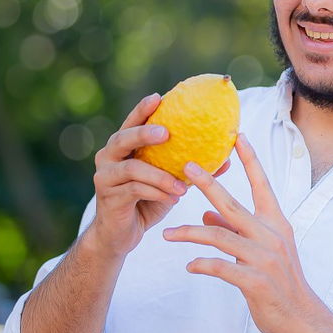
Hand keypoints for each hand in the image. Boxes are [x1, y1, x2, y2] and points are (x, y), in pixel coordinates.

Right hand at [88, 93, 228, 260]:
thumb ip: (191, 168)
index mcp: (123, 148)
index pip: (131, 123)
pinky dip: (156, 192)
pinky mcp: (108, 197)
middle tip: (167, 133)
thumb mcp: (171, 183)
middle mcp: (108, 157)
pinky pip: (134, 190)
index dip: (142, 109)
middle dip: (144, 133)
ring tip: (183, 186)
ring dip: (161, 175)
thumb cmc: (147, 202)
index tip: (159, 97)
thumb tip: (227, 158)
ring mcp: (105, 177)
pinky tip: (173, 199)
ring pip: (132, 168)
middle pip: (122, 138)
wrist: (120, 236)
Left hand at [161, 133, 320, 332]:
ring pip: (220, 236)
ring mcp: (264, 258)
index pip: (262, 185)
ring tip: (166, 234)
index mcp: (276, 224)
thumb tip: (206, 217)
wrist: (302, 320)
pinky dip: (202, 264)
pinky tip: (189, 266)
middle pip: (233, 204)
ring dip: (190, 234)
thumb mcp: (263, 252)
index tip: (237, 136)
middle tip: (186, 167)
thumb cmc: (281, 285)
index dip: (250, 160)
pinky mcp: (255, 282)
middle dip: (208, 184)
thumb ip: (236, 232)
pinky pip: (221, 268)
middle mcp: (271, 236)